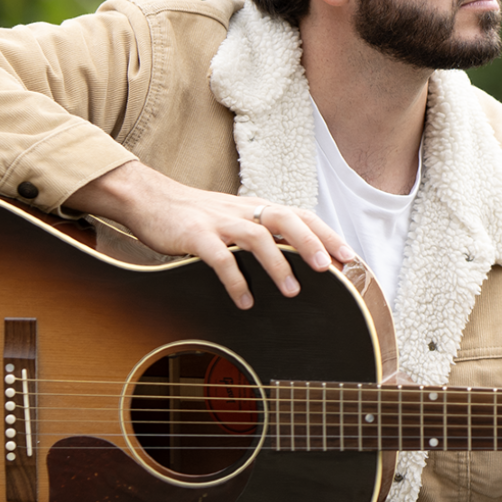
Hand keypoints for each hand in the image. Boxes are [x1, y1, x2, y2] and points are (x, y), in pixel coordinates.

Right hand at [66, 160, 355, 308]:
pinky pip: (219, 257)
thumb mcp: (237, 220)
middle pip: (286, 218)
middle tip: (329, 269)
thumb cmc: (199, 216)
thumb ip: (265, 234)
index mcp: (258, 208)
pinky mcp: (195, 235)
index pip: (301, 216)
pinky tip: (244, 301)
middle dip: (311, 243)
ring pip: (257, 236)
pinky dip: (235, 279)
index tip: (350, 258)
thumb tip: (300, 259)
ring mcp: (220, 221)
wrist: (150, 199)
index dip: (327, 234)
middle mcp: (244, 211)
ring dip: (278, 264)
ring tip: (292, 291)